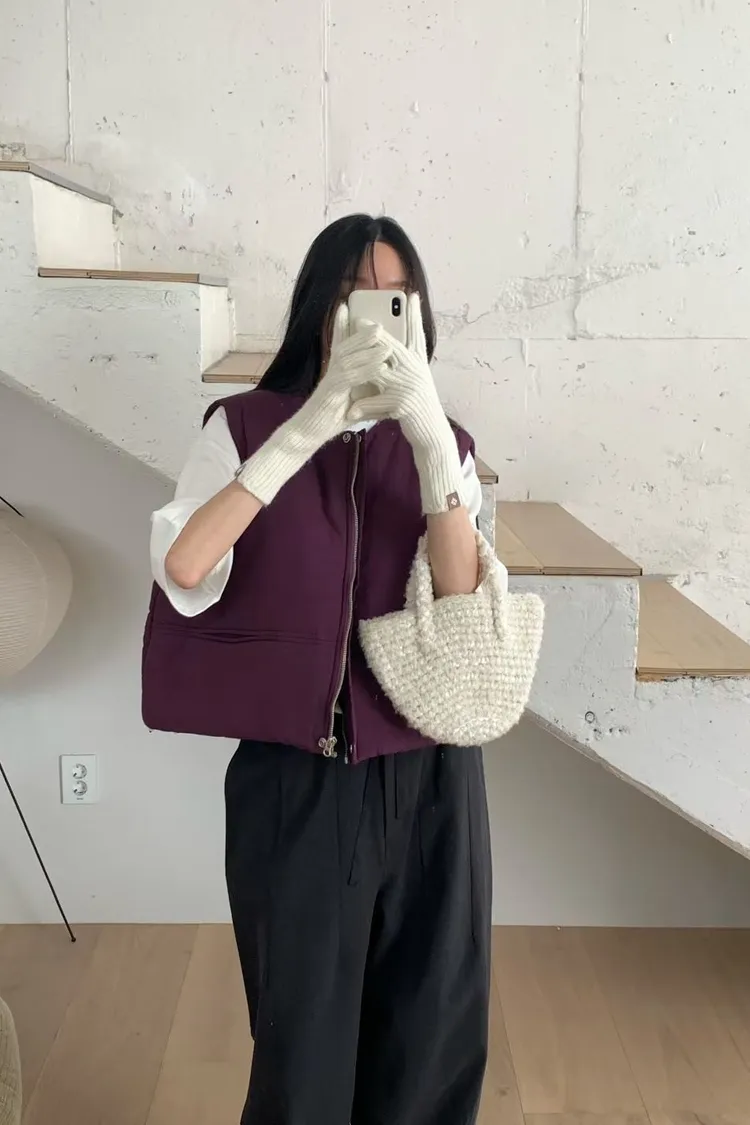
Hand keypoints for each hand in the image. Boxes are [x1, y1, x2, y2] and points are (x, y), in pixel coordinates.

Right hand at [236, 304, 393, 503]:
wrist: (307, 435)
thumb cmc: (329, 420)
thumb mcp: (353, 405)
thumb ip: (367, 397)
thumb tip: (387, 395)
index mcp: (336, 373)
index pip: (340, 344)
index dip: (343, 326)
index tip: (348, 308)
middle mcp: (331, 372)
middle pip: (346, 345)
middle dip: (361, 331)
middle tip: (379, 320)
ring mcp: (330, 381)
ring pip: (348, 357)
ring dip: (366, 345)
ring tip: (383, 335)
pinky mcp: (331, 393)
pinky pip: (350, 377)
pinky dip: (366, 369)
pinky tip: (380, 364)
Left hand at [348, 294, 464, 513]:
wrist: (431, 433)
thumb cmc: (418, 407)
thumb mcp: (414, 382)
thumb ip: (403, 365)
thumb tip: (388, 348)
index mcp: (419, 364)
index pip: (417, 334)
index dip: (414, 315)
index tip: (411, 294)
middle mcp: (417, 371)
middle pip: (394, 346)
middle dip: (376, 332)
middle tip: (362, 318)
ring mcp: (411, 386)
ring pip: (381, 370)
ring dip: (362, 367)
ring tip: (344, 358)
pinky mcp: (404, 404)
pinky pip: (377, 401)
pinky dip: (363, 407)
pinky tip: (351, 411)